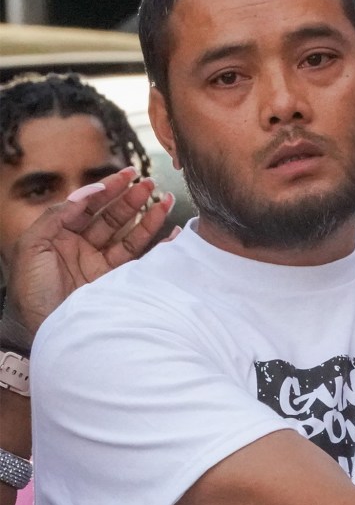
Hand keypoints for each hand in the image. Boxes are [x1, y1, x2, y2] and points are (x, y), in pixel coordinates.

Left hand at [4, 167, 173, 338]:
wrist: (45, 329)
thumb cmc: (31, 290)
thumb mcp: (32, 246)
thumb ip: (58, 215)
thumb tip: (88, 192)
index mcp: (60, 236)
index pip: (88, 206)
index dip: (108, 189)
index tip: (127, 175)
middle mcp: (82, 248)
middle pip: (112, 217)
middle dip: (131, 199)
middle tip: (150, 184)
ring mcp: (101, 266)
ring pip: (129, 235)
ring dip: (148, 217)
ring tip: (166, 200)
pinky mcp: (117, 282)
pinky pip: (142, 260)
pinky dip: (160, 247)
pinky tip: (172, 234)